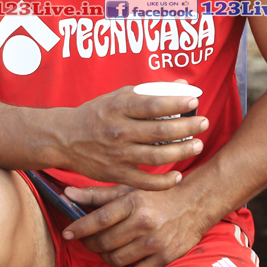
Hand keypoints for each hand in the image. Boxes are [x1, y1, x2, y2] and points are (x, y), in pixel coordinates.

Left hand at [61, 185, 207, 266]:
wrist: (194, 204)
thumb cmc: (156, 196)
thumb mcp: (127, 190)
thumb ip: (96, 195)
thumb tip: (67, 194)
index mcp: (133, 202)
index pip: (100, 219)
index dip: (80, 227)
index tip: (67, 233)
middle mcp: (144, 223)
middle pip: (105, 242)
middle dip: (91, 243)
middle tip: (90, 240)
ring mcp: (155, 242)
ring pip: (116, 259)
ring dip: (105, 257)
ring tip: (107, 249)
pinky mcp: (165, 258)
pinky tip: (120, 262)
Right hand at [62, 86, 207, 189]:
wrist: (64, 139)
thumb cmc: (95, 114)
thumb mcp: (116, 97)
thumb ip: (148, 92)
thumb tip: (181, 84)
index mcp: (118, 107)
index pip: (153, 105)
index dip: (177, 103)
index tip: (194, 101)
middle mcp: (118, 130)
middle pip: (161, 130)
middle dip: (188, 127)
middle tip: (203, 123)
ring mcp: (118, 154)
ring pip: (158, 155)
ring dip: (182, 151)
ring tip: (197, 144)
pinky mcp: (116, 174)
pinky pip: (146, 181)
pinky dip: (165, 181)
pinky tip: (177, 175)